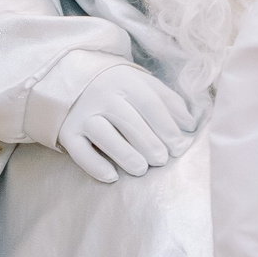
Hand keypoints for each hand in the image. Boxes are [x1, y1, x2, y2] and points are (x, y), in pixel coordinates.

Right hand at [57, 64, 191, 182]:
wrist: (70, 80)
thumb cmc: (117, 87)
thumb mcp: (143, 83)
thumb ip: (168, 100)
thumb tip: (190, 125)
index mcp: (125, 81)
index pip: (151, 105)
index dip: (168, 128)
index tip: (179, 148)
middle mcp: (102, 95)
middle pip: (130, 122)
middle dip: (150, 144)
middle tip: (162, 160)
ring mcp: (83, 114)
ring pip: (105, 136)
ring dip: (126, 155)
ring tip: (141, 169)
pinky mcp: (67, 132)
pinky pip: (80, 151)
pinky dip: (95, 166)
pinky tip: (112, 177)